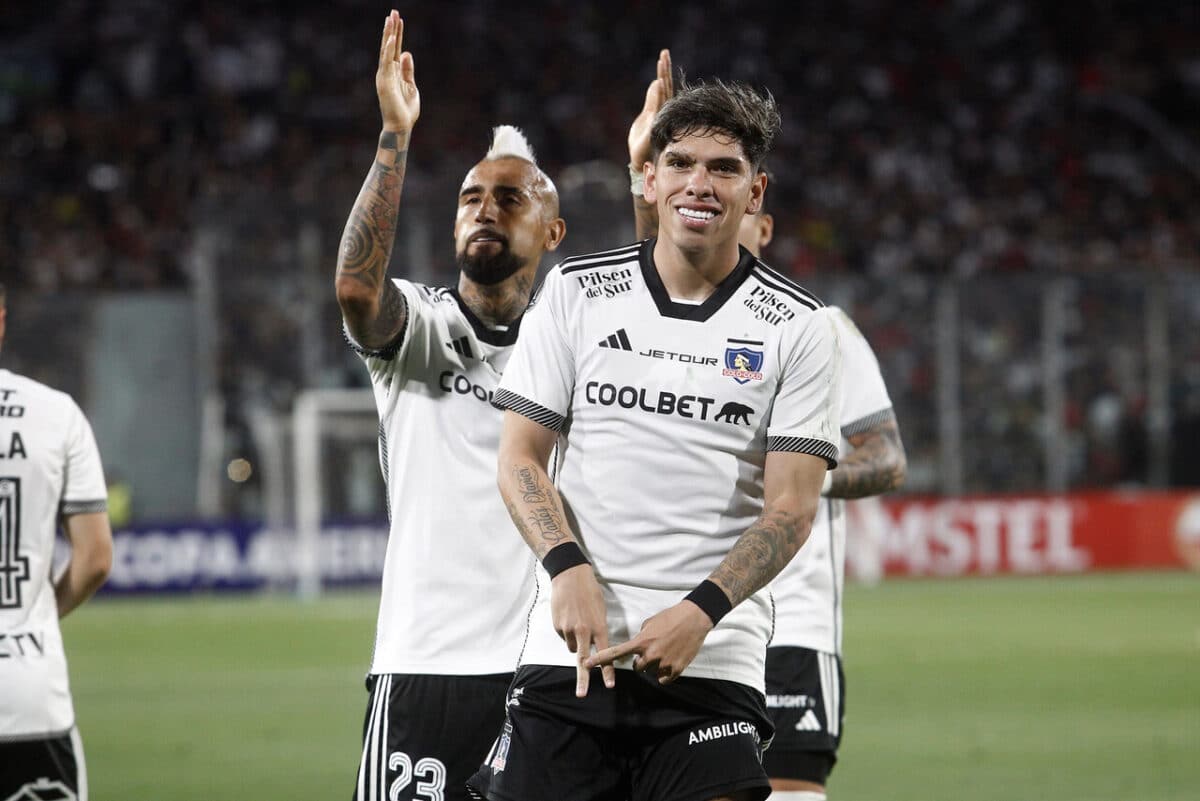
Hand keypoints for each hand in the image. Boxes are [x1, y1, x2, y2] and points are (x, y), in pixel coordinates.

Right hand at [377, 10, 419, 133]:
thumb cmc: (406, 109)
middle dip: (391, 28)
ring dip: (389, 34)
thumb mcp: (411, 86)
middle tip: (393, 11)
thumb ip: (408, 70)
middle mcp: (387, 71)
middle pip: (389, 45)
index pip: (395, 48)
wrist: (400, 126)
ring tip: (391, 18)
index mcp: (394, 72)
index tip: (398, 18)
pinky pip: (386, 62)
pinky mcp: (385, 81)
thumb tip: (406, 52)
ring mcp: (384, 75)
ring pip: (386, 50)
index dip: (397, 33)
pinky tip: (392, 38)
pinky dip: (389, 49)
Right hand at [550, 564, 615, 696]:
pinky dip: (566, 631)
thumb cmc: (589, 591)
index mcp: (598, 627)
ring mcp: (568, 629)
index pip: (604, 653)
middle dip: (583, 680)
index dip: (607, 671)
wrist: (569, 575)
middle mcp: (583, 631)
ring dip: (575, 642)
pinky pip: (563, 636)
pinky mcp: (557, 626)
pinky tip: (568, 616)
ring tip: (576, 621)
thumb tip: (592, 645)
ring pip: (572, 646)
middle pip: (583, 661)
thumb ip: (597, 629)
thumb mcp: (600, 610)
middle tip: (582, 695)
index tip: (609, 685)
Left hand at [585, 599, 711, 684]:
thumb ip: (640, 638)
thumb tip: (636, 648)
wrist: (694, 619)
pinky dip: (665, 674)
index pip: (617, 652)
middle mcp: (650, 654)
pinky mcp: (676, 670)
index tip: (586, 664)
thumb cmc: (671, 617)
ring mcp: (663, 663)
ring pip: (651, 673)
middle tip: (652, 651)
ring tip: (666, 652)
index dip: (600, 659)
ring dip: (655, 666)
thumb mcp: (650, 623)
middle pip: (638, 668)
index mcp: (642, 642)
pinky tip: (671, 661)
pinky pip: (663, 679)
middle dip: (642, 662)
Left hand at [627, 49, 672, 170]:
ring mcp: (660, 116)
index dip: (664, 71)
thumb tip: (655, 82)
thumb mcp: (644, 117)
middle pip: (665, 85)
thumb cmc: (642, 141)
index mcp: (659, 107)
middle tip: (664, 52)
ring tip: (662, 61)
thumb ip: (651, 101)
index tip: (663, 55)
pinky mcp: (655, 124)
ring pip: (663, 93)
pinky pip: (657, 106)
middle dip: (664, 69)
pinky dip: (658, 94)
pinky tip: (658, 82)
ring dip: (662, 76)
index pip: (663, 85)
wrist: (640, 159)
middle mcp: (663, 110)